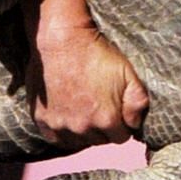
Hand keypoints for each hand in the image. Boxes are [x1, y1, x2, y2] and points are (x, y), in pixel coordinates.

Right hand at [25, 0, 147, 145]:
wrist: (62, 39)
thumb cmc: (97, 54)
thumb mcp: (128, 73)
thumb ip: (139, 103)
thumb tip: (135, 125)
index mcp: (106, 120)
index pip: (120, 137)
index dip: (120, 124)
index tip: (115, 110)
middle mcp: (82, 128)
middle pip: (98, 139)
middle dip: (101, 127)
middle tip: (97, 104)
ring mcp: (60, 125)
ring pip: (77, 140)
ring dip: (82, 130)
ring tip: (82, 107)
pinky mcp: (41, 119)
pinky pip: (55, 137)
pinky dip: (62, 130)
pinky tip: (66, 113)